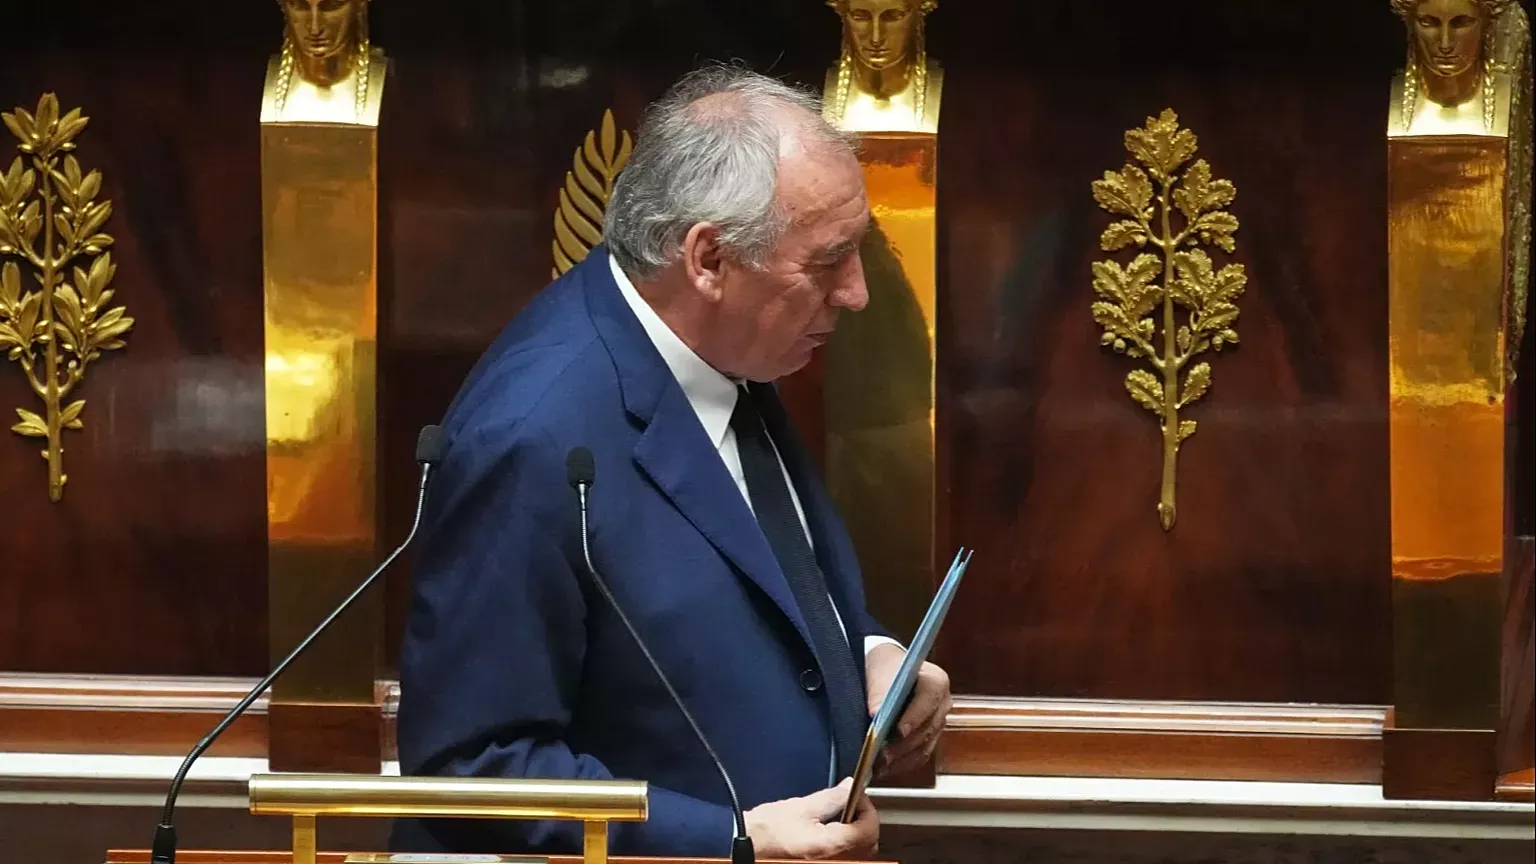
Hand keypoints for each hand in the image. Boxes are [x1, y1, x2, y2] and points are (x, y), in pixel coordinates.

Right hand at [744, 777, 878, 858]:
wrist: (745, 849)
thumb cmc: (765, 832)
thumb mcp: (800, 807)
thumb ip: (831, 797)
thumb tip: (850, 787)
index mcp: (832, 846)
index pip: (869, 828)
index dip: (866, 807)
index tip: (855, 795)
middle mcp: (836, 861)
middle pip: (868, 843)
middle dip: (862, 820)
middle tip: (847, 805)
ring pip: (858, 853)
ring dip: (854, 833)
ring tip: (836, 819)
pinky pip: (844, 858)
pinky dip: (844, 845)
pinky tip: (828, 833)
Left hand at [864, 642, 950, 777]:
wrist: (890, 672)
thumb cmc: (886, 668)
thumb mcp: (880, 672)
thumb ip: (879, 692)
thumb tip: (875, 714)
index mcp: (936, 682)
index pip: (928, 701)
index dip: (914, 717)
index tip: (899, 731)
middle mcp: (943, 704)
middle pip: (926, 729)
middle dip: (903, 745)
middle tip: (881, 755)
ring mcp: (938, 723)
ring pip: (923, 747)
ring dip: (900, 759)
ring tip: (878, 767)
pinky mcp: (930, 739)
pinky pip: (919, 756)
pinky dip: (901, 764)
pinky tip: (883, 769)